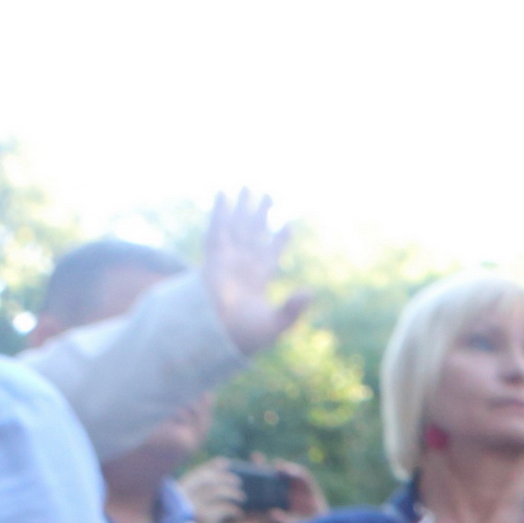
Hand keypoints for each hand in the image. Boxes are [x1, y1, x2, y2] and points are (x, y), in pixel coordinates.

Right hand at [201, 190, 314, 357]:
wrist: (220, 336)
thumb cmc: (245, 337)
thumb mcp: (277, 324)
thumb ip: (293, 309)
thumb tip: (310, 292)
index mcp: (257, 280)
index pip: (270, 254)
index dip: (279, 239)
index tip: (288, 224)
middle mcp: (242, 265)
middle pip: (253, 233)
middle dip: (260, 215)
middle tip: (269, 194)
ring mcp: (227, 259)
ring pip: (237, 226)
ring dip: (243, 207)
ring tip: (249, 186)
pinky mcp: (214, 257)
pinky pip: (217, 229)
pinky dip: (220, 211)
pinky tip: (224, 193)